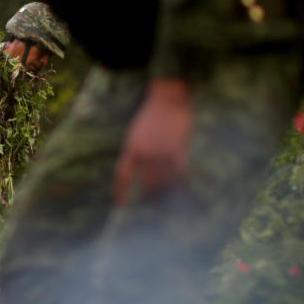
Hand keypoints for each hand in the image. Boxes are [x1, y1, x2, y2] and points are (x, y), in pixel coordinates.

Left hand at [113, 78, 191, 205]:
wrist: (167, 97)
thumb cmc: (152, 113)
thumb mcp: (136, 132)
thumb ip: (137, 150)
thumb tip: (138, 165)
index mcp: (131, 148)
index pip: (122, 175)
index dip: (120, 192)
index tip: (119, 205)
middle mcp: (144, 153)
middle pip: (146, 182)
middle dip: (149, 195)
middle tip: (152, 204)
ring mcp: (160, 152)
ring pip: (163, 180)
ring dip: (166, 191)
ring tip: (168, 201)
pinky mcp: (177, 148)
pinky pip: (180, 172)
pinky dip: (182, 183)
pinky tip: (184, 191)